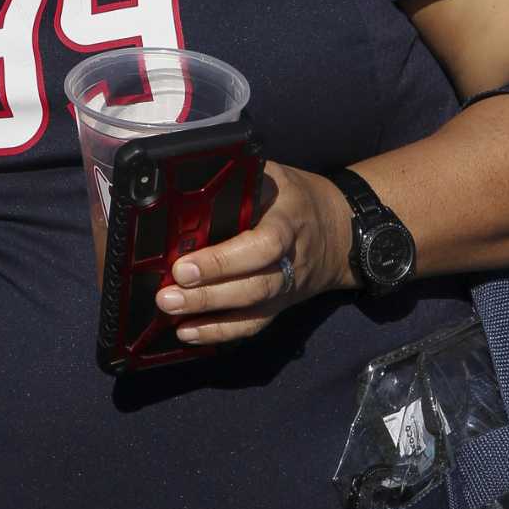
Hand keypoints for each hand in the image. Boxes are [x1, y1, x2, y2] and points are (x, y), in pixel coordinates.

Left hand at [153, 161, 355, 344]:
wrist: (341, 232)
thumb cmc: (296, 198)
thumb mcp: (275, 177)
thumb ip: (241, 179)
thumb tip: (194, 174)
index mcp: (286, 224)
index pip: (260, 247)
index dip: (222, 261)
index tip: (183, 267)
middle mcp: (289, 262)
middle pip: (252, 287)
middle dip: (208, 295)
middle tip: (167, 296)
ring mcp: (285, 289)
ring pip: (252, 311)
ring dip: (210, 318)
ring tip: (171, 315)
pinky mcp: (279, 306)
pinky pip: (252, 325)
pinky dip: (220, 333)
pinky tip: (188, 333)